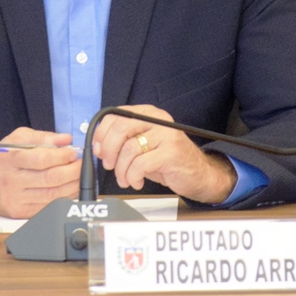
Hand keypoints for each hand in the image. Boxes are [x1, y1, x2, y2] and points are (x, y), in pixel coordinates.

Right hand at [0, 127, 80, 218]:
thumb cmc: (2, 157)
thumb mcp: (17, 138)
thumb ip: (43, 137)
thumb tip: (66, 139)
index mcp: (10, 159)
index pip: (41, 159)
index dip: (62, 156)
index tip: (72, 153)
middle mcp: (11, 180)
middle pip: (50, 178)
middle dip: (72, 171)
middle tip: (80, 164)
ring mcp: (15, 199)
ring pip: (52, 195)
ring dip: (72, 185)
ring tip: (78, 176)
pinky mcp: (19, 212)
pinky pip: (47, 207)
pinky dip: (63, 199)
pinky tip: (70, 189)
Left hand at [92, 104, 236, 203]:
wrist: (197, 174)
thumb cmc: (166, 160)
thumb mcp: (143, 145)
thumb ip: (124, 140)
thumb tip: (97, 145)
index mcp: (148, 114)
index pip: (116, 115)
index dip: (102, 133)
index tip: (98, 149)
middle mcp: (158, 120)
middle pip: (121, 127)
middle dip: (109, 150)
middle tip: (109, 165)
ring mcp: (166, 136)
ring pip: (129, 149)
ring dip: (121, 170)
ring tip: (125, 179)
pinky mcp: (171, 153)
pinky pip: (140, 165)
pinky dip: (133, 177)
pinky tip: (137, 182)